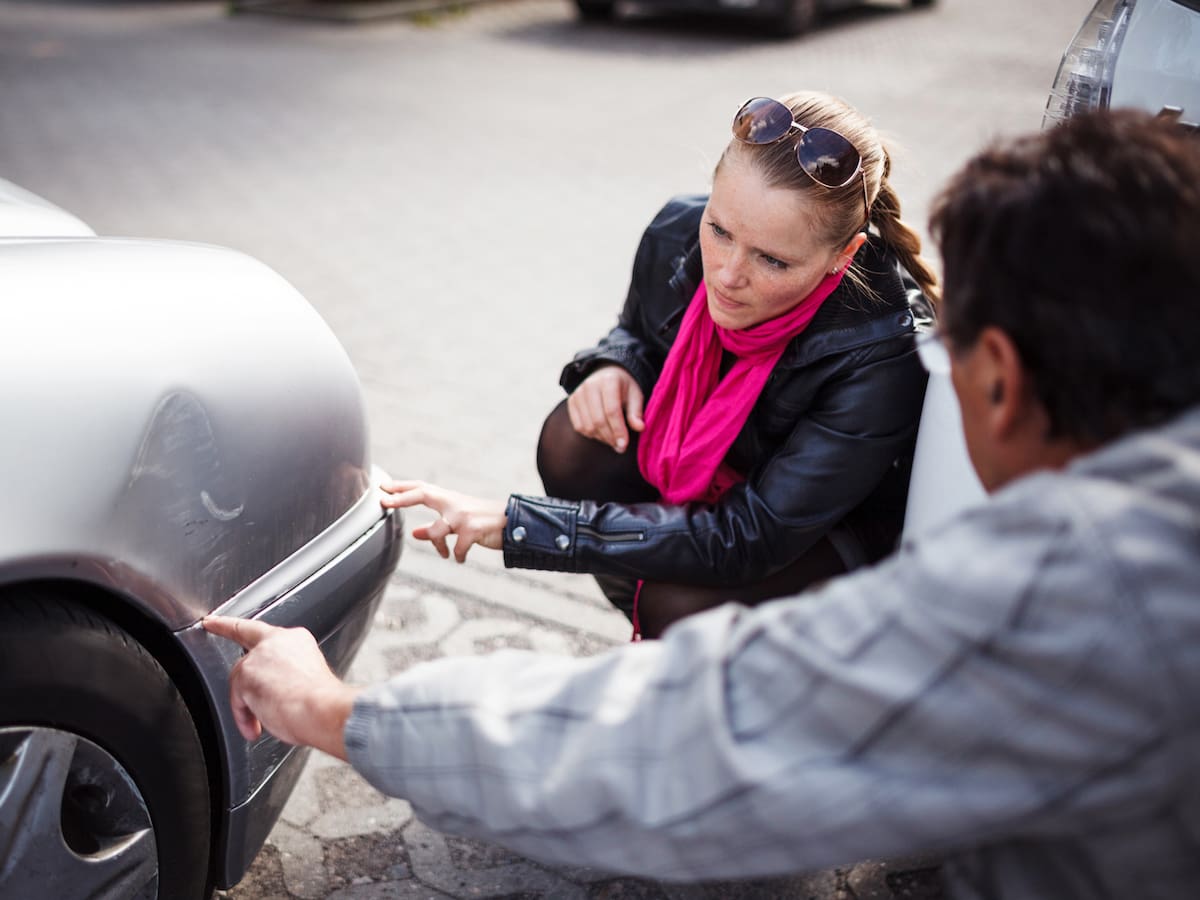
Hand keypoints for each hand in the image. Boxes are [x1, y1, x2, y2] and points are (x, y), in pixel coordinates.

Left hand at [202, 616, 359, 760]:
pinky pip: (238, 700)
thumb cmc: (324, 703)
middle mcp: (277, 641)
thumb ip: (287, 675)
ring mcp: (259, 656)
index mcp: (296, 640)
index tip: (213, 620)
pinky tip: (254, 727)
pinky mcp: (245, 674)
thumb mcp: (310, 679)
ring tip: (265, 721)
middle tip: (232, 665)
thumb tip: (276, 693)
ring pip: (241, 681)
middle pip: (247, 656)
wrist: (324, 710)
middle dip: (241, 675)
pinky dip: (245, 717)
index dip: (231, 624)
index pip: (259, 630)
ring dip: (249, 705)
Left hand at [380, 480, 505, 561]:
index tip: (383, 486)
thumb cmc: (484, 521)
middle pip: (423, 494)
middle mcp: (455, 503)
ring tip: (442, 553)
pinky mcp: (474, 530)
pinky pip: (457, 548)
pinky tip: (460, 559)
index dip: (402, 487)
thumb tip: (416, 534)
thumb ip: (438, 524)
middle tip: (384, 502)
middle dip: (402, 498)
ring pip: (438, 529)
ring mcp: (464, 516)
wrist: (514, 522)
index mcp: (450, 498)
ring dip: (435, 542)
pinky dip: (457, 556)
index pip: (421, 487)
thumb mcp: (459, 520)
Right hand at [567, 365, 644, 452]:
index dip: (618, 430)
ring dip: (601, 438)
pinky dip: (591, 435)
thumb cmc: (623, 387)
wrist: (606, 374)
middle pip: (598, 420)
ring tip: (613, 440)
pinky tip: (602, 434)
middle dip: (610, 437)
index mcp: (608, 381)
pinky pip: (579, 426)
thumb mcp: (635, 395)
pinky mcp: (572, 402)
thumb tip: (640, 427)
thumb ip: (636, 412)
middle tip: (620, 447)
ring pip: (587, 426)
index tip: (624, 444)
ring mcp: (578, 393)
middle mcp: (590, 385)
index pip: (612, 410)